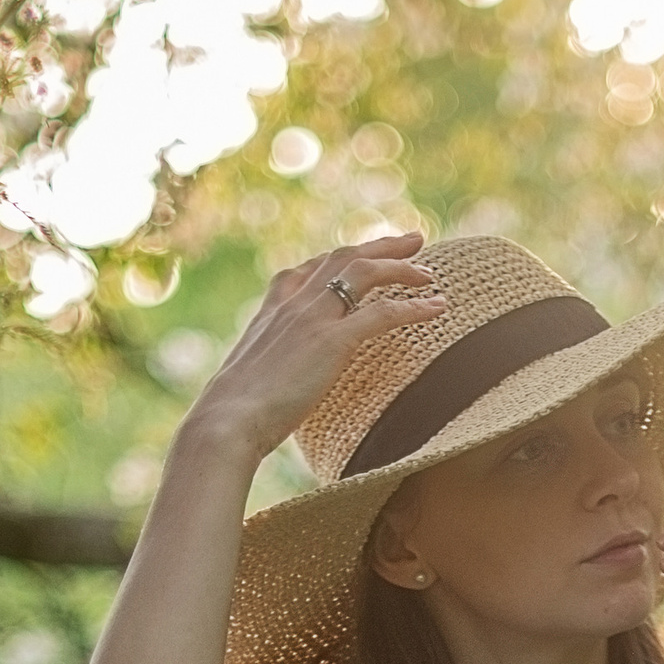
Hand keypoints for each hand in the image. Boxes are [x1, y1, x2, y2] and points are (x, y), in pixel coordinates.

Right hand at [181, 234, 445, 467]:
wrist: (226, 421)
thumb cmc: (235, 413)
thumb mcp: (253, 377)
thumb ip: (272, 367)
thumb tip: (276, 386)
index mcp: (273, 308)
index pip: (312, 268)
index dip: (342, 258)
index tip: (365, 254)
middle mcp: (294, 302)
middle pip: (344, 258)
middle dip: (381, 246)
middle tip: (413, 241)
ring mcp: (313, 317)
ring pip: (365, 273)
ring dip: (402, 268)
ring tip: (430, 274)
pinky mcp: (332, 341)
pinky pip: (383, 313)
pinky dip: (414, 307)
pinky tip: (438, 307)